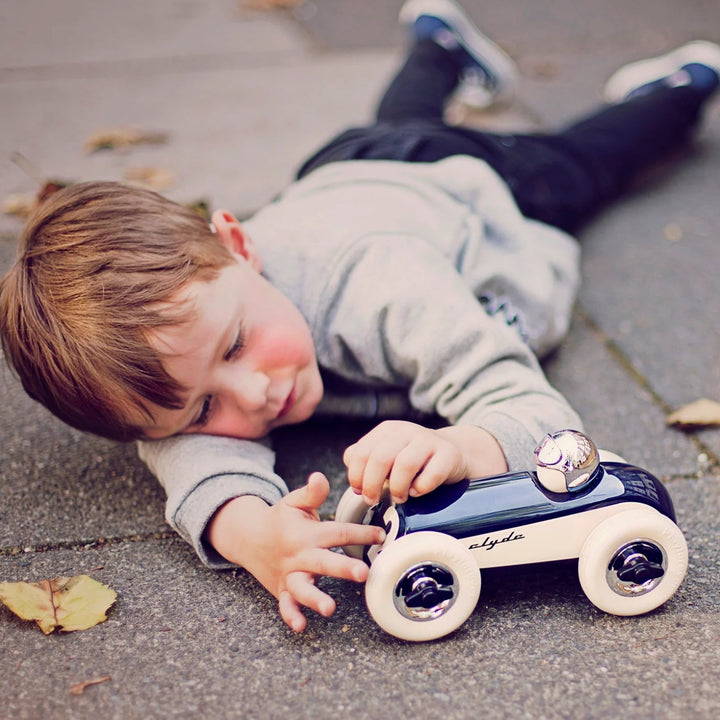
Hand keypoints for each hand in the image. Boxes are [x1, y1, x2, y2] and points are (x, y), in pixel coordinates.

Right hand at [206, 472, 384, 632]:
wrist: (248, 537)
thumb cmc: (280, 519)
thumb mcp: (294, 502)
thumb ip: (311, 493)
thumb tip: (320, 477)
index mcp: (307, 533)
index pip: (337, 533)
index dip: (360, 533)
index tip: (381, 536)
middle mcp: (299, 555)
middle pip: (323, 562)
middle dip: (343, 569)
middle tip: (363, 573)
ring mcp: (289, 574)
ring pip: (302, 588)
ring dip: (315, 598)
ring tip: (330, 608)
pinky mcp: (282, 589)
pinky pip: (285, 605)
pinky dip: (291, 616)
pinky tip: (301, 627)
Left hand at [344, 421, 507, 504]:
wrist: (453, 453)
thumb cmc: (413, 461)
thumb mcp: (387, 455)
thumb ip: (365, 459)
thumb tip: (350, 467)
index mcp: (386, 431)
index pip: (360, 452)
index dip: (356, 476)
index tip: (360, 491)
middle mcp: (406, 431)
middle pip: (380, 458)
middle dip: (372, 484)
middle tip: (374, 500)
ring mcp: (429, 440)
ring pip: (405, 464)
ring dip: (397, 487)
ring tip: (399, 498)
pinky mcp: (449, 454)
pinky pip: (432, 474)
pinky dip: (421, 488)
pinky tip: (418, 492)